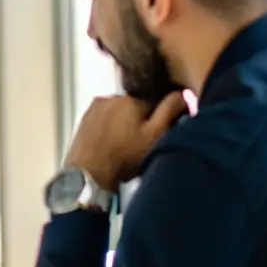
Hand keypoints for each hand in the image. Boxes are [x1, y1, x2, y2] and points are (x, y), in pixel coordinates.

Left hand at [63, 91, 186, 192]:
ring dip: (124, 122)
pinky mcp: (85, 118)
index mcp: (132, 99)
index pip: (155, 101)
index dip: (159, 118)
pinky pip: (104, 117)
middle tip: (140, 142)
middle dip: (140, 120)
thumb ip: (169, 112)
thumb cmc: (124, 157)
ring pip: (119, 111)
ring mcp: (96, 107)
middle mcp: (112, 97)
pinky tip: (110, 143)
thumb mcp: (154, 136)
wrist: (88, 174)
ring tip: (124, 145)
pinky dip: (110, 126)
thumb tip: (182, 93)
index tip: (158, 134)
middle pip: (135, 106)